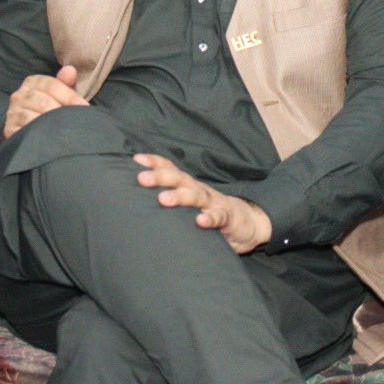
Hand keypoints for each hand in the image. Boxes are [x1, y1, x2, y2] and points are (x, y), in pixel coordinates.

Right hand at [3, 64, 86, 139]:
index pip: (52, 85)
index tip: (84, 107)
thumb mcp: (56, 93)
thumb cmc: (47, 107)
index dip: (70, 97)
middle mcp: (19, 95)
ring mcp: (13, 113)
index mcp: (32, 82)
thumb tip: (71, 70)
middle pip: (44, 102)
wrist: (23, 125)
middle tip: (75, 121)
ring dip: (52, 124)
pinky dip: (40, 134)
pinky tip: (52, 138)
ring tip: (65, 130)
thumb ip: (64, 82)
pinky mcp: (10, 129)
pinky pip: (26, 132)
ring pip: (35, 117)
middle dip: (62, 112)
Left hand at [133, 153, 271, 254]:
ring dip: (180, 196)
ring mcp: (214, 203)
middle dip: (160, 177)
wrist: (247, 223)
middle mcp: (199, 190)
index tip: (136, 160)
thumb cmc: (209, 211)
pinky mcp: (229, 218)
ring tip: (163, 199)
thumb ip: (170, 199)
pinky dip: (210, 218)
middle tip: (142, 178)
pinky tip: (200, 221)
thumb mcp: (189, 204)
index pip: (171, 169)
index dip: (155, 163)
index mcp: (188, 186)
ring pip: (197, 196)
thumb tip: (138, 201)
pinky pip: (219, 217)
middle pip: (179, 179)